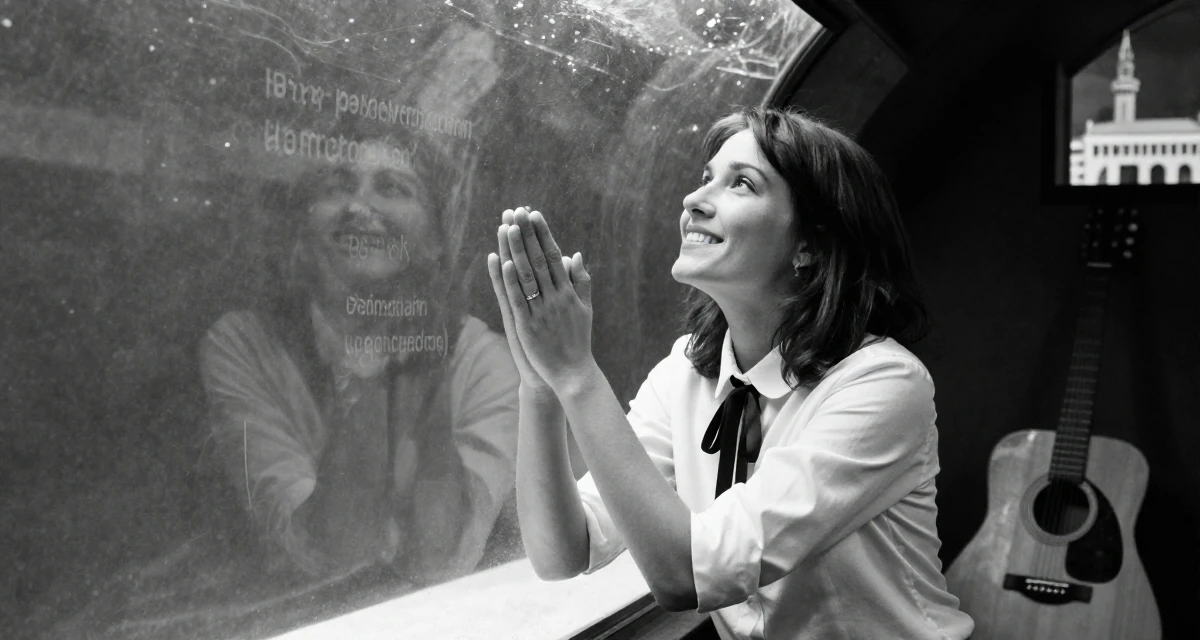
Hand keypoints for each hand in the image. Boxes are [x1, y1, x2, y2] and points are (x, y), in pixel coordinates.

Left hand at [492, 208, 593, 391]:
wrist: (573, 373)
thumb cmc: (578, 341)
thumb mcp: (585, 309)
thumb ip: (581, 281)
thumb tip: (575, 254)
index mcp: (568, 292)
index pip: (553, 256)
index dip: (543, 234)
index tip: (534, 214)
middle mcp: (555, 298)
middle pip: (538, 260)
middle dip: (527, 234)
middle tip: (518, 211)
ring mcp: (541, 311)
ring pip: (526, 275)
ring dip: (516, 250)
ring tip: (508, 228)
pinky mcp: (527, 326)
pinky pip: (518, 299)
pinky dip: (511, 281)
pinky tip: (504, 263)